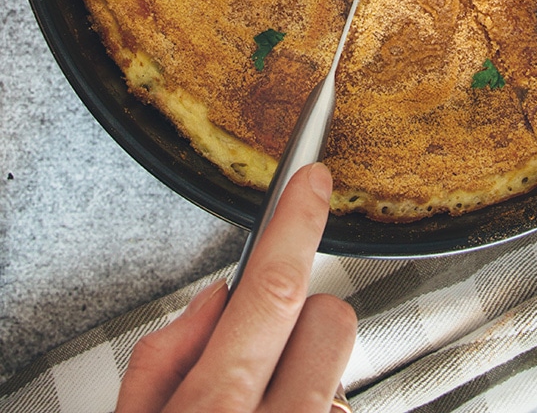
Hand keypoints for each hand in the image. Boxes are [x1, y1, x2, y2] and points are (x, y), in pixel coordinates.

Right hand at [115, 163, 356, 411]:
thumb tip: (216, 299)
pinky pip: (338, 399)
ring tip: (260, 399)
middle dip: (297, 314)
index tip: (312, 178)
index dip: (297, 222)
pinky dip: (308, 400)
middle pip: (328, 315)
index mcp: (216, 406)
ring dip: (303, 363)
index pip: (273, 288)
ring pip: (339, 358)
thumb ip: (166, 352)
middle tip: (252, 349)